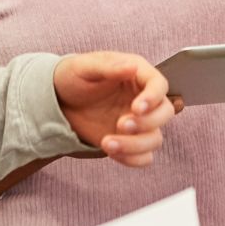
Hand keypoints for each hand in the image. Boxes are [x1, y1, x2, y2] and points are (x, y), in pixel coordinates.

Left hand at [51, 53, 173, 165]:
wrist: (59, 102)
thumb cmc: (73, 77)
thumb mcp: (85, 67)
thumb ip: (109, 66)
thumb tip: (132, 67)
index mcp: (137, 74)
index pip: (159, 84)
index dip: (153, 98)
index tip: (136, 109)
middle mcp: (143, 98)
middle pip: (165, 113)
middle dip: (147, 123)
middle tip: (120, 124)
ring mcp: (139, 122)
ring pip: (155, 138)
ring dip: (135, 145)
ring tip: (106, 143)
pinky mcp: (130, 141)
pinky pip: (144, 157)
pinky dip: (132, 158)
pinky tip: (111, 151)